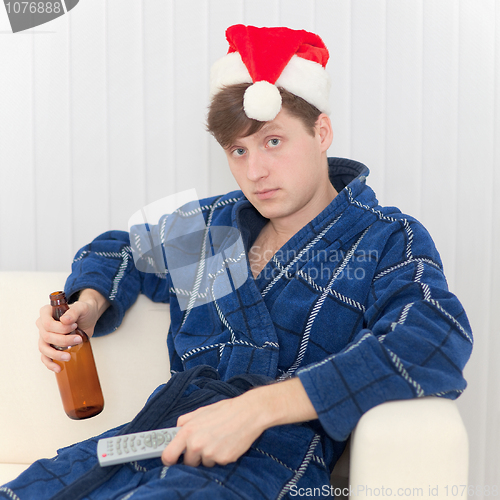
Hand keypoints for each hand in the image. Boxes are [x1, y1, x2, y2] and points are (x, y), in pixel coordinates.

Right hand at [36, 289, 108, 372]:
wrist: (88, 318)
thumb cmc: (84, 311)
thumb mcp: (82, 307)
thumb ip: (74, 311)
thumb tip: (65, 320)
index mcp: (46, 312)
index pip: (47, 323)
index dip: (60, 328)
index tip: (74, 326)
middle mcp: (43, 325)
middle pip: (46, 336)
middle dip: (63, 340)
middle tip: (78, 339)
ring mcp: (45, 336)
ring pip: (43, 348)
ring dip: (55, 354)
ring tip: (68, 357)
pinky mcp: (51, 346)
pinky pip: (45, 357)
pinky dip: (50, 364)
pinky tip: (58, 368)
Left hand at [161, 378, 317, 467]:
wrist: (249, 413)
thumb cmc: (226, 410)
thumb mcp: (200, 412)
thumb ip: (185, 423)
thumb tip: (175, 432)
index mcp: (187, 431)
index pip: (168, 454)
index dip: (169, 459)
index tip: (171, 460)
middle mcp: (196, 444)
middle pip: (187, 462)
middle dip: (194, 456)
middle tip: (205, 443)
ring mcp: (209, 453)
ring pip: (203, 463)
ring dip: (209, 455)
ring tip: (219, 439)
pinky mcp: (223, 459)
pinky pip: (217, 462)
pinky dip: (221, 456)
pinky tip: (227, 442)